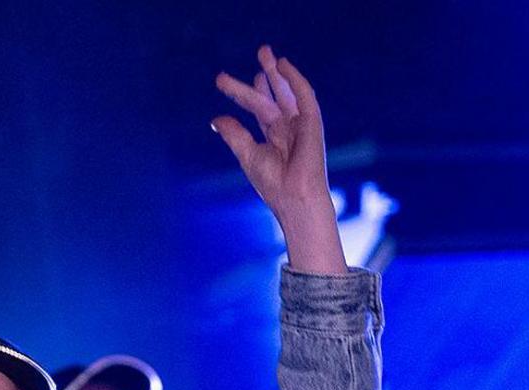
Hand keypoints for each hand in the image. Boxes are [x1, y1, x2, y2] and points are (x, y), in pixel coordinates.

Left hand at [212, 47, 345, 273]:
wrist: (294, 200)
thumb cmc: (274, 184)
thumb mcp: (248, 156)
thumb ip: (235, 134)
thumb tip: (216, 118)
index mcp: (275, 136)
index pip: (259, 107)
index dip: (244, 92)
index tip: (223, 80)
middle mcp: (289, 128)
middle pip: (276, 95)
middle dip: (267, 74)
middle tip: (260, 50)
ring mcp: (301, 125)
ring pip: (288, 92)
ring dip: (278, 72)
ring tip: (266, 53)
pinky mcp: (312, 123)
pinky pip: (304, 96)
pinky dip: (294, 80)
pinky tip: (282, 66)